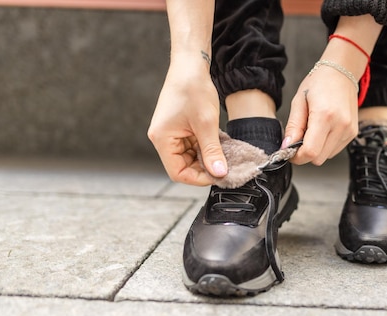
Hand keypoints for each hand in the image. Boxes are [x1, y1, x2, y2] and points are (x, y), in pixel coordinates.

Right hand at [147, 55, 226, 185]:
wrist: (190, 65)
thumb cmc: (193, 89)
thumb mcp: (207, 123)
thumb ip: (212, 151)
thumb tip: (219, 173)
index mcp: (163, 139)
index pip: (178, 173)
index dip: (198, 178)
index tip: (218, 175)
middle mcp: (163, 139)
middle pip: (183, 166)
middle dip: (204, 168)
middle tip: (224, 166)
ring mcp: (171, 133)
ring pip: (190, 157)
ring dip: (206, 158)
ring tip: (223, 154)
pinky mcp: (180, 128)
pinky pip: (192, 146)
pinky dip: (205, 148)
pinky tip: (218, 145)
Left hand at [283, 64, 358, 165]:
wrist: (342, 72)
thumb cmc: (319, 83)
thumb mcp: (299, 101)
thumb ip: (293, 127)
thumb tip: (287, 147)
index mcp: (325, 115)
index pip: (310, 152)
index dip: (297, 157)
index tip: (289, 152)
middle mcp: (341, 125)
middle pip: (318, 158)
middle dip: (305, 153)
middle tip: (299, 139)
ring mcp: (349, 130)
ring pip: (326, 156)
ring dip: (316, 149)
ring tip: (313, 129)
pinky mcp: (353, 133)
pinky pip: (334, 150)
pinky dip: (325, 145)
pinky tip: (323, 130)